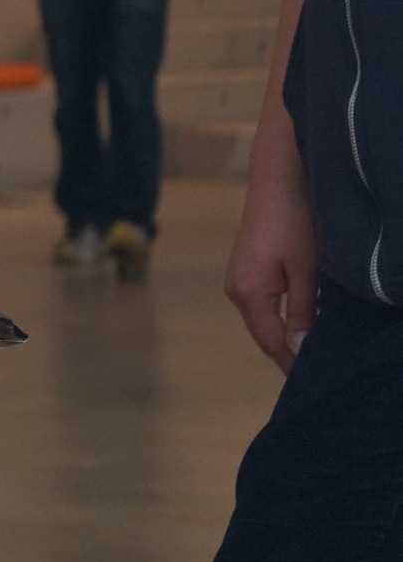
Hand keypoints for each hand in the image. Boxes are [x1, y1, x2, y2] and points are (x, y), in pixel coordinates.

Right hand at [226, 137, 317, 373]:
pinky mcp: (247, 269)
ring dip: (290, 336)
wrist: (280, 176)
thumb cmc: (296, 220)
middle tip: (324, 371)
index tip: (320, 384)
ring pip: (266, 321)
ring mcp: (239, 279)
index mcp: (248, 293)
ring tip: (319, 351)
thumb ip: (302, 311)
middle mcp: (236, 290)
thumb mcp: (307, 269)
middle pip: (266, 335)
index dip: (295, 365)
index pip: (272, 343)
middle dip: (292, 354)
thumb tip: (297, 351)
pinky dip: (285, 318)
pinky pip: (266, 306)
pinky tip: (307, 322)